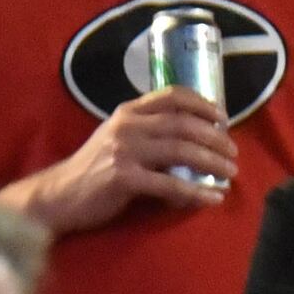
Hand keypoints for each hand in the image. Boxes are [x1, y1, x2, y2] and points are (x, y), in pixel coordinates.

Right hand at [7, 91, 239, 232]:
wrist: (59, 196)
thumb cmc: (93, 170)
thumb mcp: (117, 140)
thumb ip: (147, 133)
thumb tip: (190, 140)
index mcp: (128, 112)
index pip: (171, 95)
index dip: (202, 103)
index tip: (222, 117)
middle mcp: (127, 126)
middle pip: (183, 124)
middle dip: (215, 138)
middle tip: (234, 152)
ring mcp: (125, 151)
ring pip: (181, 151)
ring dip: (212, 163)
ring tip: (231, 173)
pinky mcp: (124, 179)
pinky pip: (170, 185)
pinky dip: (195, 192)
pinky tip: (212, 198)